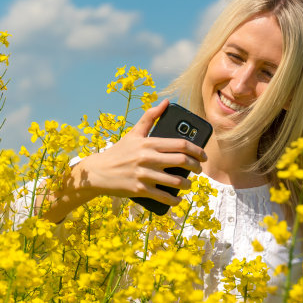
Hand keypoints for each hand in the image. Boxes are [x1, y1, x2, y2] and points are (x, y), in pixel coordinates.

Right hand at [76, 99, 207, 205]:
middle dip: (196, 167)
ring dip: (187, 184)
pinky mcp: (140, 190)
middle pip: (182, 161)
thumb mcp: (134, 133)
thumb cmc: (119, 151)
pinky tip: (178, 199)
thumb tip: (166, 102)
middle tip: (199, 170)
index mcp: (149, 143)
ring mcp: (144, 175)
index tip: (203, 156)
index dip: (197, 150)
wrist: (98, 172)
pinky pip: (163, 197)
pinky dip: (174, 200)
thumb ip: (150, 117)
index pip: (181, 144)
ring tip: (189, 184)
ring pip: (176, 181)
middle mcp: (148, 158)